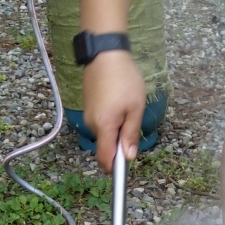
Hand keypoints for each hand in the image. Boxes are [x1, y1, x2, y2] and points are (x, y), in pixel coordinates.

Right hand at [82, 50, 145, 171]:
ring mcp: (88, 115)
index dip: (114, 170)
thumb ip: (131, 134)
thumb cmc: (123, 78)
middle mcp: (92, 124)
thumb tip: (128, 156)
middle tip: (132, 125)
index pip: (106, 159)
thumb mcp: (135, 108)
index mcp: (104, 126)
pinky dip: (110, 120)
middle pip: (105, 148)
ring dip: (115, 130)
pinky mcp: (88, 107)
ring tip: (126, 107)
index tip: (124, 172)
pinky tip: (118, 103)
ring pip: (104, 134)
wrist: (104, 52)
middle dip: (119, 145)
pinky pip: (100, 122)